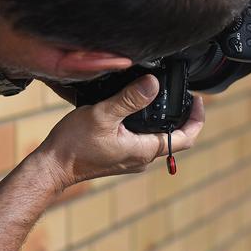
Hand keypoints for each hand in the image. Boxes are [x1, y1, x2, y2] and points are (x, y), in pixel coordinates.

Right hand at [32, 74, 203, 189]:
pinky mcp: (119, 155)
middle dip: (182, 116)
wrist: (52, 166)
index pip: (185, 138)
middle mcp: (141, 157)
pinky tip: (137, 108)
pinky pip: (142, 139)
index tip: (198, 99)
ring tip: (162, 97)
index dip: (196, 119)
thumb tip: (154, 84)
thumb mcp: (104, 115)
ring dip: (164, 119)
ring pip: (158, 138)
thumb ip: (130, 99)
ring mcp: (130, 158)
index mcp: (144, 150)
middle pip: (174, 138)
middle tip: (184, 94)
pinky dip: (148, 123)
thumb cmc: (74, 144)